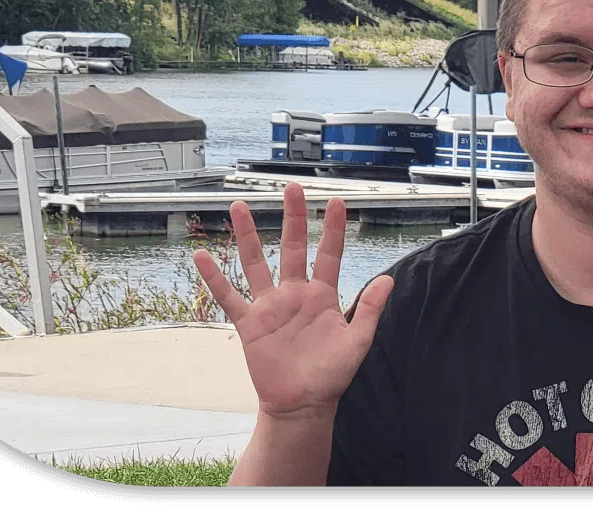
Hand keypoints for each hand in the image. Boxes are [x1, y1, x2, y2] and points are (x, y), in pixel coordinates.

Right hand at [193, 182, 393, 419]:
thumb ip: (369, 309)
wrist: (302, 404)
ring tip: (240, 207)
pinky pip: (229, 297)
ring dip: (248, 236)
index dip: (333, 229)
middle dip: (293, 218)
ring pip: (256, 263)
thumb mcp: (357, 342)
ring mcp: (270, 307)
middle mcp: (295, 294)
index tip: (337, 202)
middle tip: (292, 188)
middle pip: (292, 247)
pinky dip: (215, 278)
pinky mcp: (249, 324)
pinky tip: (202, 256)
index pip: (328, 254)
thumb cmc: (332, 375)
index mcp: (323, 296)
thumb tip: (389, 279)